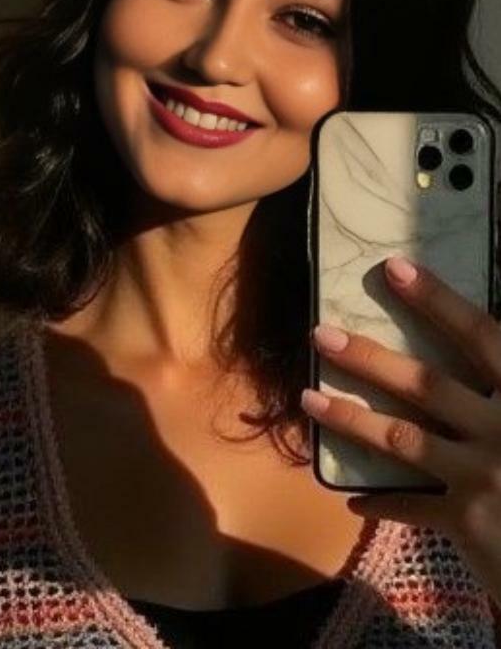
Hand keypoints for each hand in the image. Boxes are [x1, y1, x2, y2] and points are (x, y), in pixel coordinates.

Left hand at [301, 256, 500, 610]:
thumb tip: (480, 351)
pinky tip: (350, 500)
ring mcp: (483, 476)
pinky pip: (412, 507)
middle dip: (368, 358)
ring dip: (350, 418)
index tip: (395, 269)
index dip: (437, 301)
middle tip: (319, 335)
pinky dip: (381, 503)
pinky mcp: (469, 521)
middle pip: (425, 383)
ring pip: (402, 439)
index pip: (479, 335)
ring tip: (307, 399)